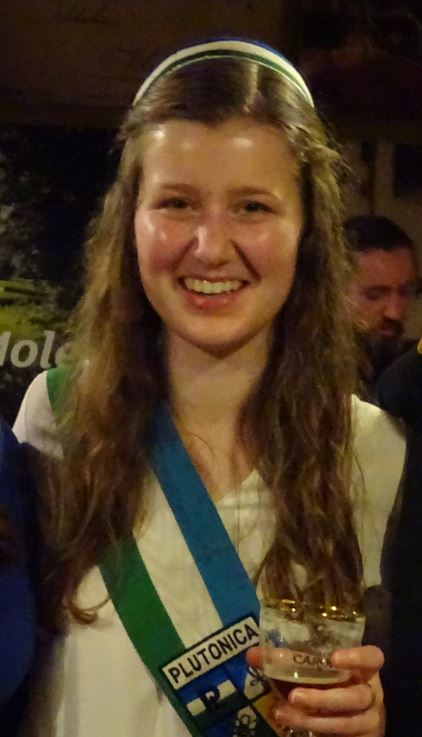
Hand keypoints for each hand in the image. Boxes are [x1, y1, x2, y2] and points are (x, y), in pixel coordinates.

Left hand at [247, 645, 384, 735]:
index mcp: (362, 668)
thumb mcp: (309, 671)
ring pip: (347, 721)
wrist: (339, 718)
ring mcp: (368, 718)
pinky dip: (317, 732)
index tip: (332, 658)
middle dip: (324, 697)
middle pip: (357, 695)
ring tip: (283, 714)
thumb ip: (284, 661)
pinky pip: (343, 736)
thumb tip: (252, 655)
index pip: (373, 657)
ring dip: (313, 719)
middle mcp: (369, 692)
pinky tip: (293, 726)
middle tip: (295, 695)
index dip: (357, 657)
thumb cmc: (325, 684)